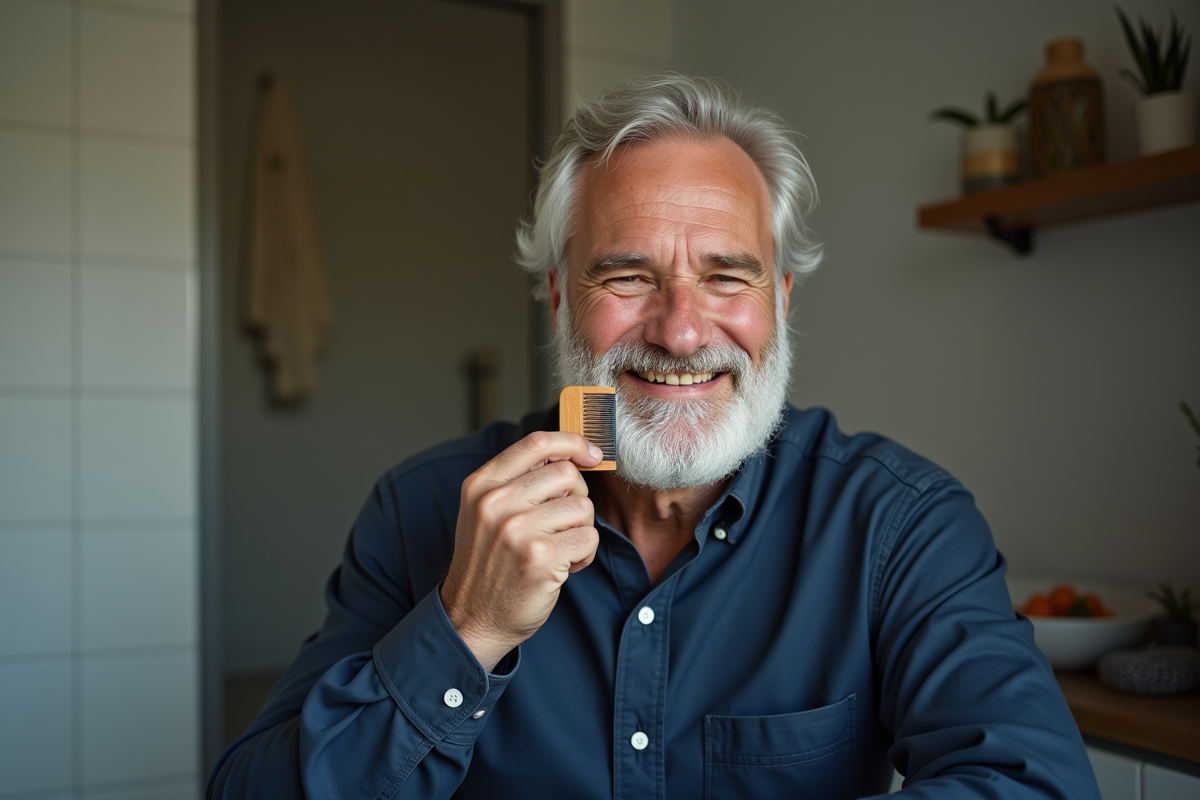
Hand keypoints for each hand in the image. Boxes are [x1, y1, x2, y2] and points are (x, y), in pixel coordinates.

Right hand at [440, 431, 602, 670]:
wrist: (471, 619)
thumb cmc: (488, 564)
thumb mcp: (485, 512)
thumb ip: (517, 481)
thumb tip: (571, 453)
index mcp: (482, 485)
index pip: (536, 443)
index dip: (571, 442)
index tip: (590, 453)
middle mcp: (495, 502)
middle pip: (567, 473)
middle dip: (576, 498)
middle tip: (563, 524)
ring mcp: (516, 529)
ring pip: (582, 507)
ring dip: (580, 530)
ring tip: (559, 549)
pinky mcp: (540, 557)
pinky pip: (588, 538)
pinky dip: (584, 554)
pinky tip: (563, 567)